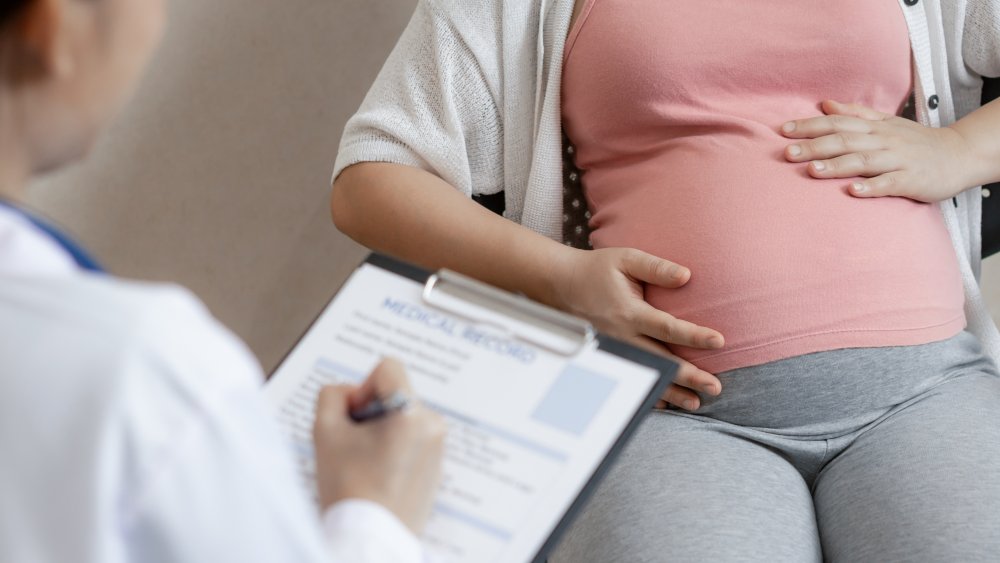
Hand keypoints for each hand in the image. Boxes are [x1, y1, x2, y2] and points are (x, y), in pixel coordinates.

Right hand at [313, 358, 445, 533]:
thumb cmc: (348, 488)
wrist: (369, 538)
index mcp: (410, 413)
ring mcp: (439, 446)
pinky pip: (414, 439)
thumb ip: (331, 396)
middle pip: (397, 394)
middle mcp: (432, 425)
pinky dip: (396, 448)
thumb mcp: (325, 432)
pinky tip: (380, 474)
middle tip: (355, 444)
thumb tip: (348, 393)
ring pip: (404, 417)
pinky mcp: (438, 465)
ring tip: (367, 463)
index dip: (363, 387)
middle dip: (372, 412)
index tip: (354, 417)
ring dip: (383, 430)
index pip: (388, 368)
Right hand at [554, 247, 724, 410]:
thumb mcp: (626, 259)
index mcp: (629, 311)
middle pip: (659, 360)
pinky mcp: (608, 356)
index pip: (667, 327)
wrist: (561, 284)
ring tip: (696, 402)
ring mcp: (614, 350)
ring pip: (646, 375)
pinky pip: (630, 378)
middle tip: (715, 387)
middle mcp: (621, 335)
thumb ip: (656, 267)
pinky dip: (648, 393)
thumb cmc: (597, 269)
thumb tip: (687, 276)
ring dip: (671, 391)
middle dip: (688, 376)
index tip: (719, 341)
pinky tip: (668, 402)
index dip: (693, 335)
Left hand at [781, 99, 972, 201]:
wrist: (958, 155)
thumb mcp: (885, 122)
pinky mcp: (910, 180)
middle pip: (845, 141)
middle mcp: (882, 141)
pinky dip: (871, 187)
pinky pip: (889, 183)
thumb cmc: (914, 141)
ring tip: (812, 171)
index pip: (837, 123)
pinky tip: (853, 191)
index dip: (810, 126)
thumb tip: (824, 104)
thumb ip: (855, 114)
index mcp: (874, 127)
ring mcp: (897, 160)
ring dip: (837, 165)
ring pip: (863, 161)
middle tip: (787, 153)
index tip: (783, 131)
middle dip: (815, 146)